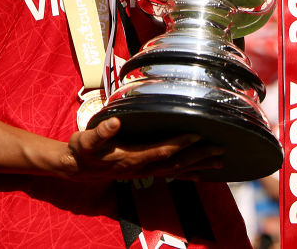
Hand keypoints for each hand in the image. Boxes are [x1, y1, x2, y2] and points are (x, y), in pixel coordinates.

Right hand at [60, 118, 223, 180]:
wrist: (76, 168)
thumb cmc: (82, 151)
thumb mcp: (86, 140)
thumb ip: (101, 133)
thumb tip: (114, 123)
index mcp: (131, 158)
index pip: (161, 151)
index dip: (179, 144)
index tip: (196, 136)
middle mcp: (142, 167)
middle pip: (176, 163)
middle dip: (198, 156)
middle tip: (219, 149)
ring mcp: (144, 171)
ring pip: (177, 170)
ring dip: (198, 165)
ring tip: (219, 161)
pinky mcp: (144, 170)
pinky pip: (171, 173)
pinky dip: (187, 173)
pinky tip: (200, 173)